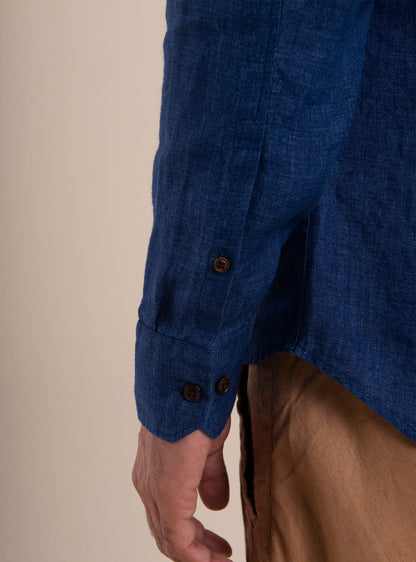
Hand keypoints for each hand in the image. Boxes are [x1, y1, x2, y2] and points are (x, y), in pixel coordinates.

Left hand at [131, 417, 232, 560]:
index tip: (219, 546)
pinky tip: (213, 559)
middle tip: (221, 556)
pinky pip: (176, 537)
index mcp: (156, 472)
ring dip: (198, 554)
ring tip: (221, 561)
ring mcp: (154, 490)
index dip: (194, 535)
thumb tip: (216, 505)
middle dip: (198, 548)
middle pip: (167, 532)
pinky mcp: (167, 492)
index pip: (169, 515)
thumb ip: (209, 477)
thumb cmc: (197, 407)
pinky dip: (195, 554)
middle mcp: (148, 484)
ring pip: (170, 539)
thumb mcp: (207, 448)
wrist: (189, 385)